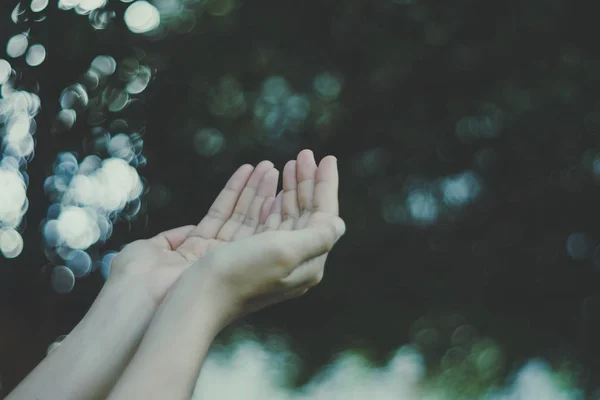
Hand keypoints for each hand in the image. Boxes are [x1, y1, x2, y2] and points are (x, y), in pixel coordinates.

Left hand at [108, 159, 279, 304]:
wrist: (138, 304)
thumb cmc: (134, 279)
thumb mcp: (150, 248)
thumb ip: (173, 236)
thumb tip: (190, 229)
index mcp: (194, 251)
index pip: (220, 217)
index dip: (235, 194)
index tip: (249, 172)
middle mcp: (216, 257)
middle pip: (241, 217)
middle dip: (256, 191)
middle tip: (271, 167)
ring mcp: (228, 260)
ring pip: (251, 221)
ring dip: (262, 193)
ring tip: (273, 168)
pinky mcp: (234, 263)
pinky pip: (248, 228)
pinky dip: (257, 205)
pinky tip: (263, 183)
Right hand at [190, 150, 343, 324]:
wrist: (190, 301)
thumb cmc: (240, 276)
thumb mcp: (287, 252)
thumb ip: (317, 236)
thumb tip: (338, 223)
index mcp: (301, 264)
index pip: (320, 219)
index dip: (325, 187)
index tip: (327, 158)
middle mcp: (278, 260)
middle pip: (296, 214)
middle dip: (301, 183)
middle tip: (302, 155)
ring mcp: (249, 255)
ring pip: (268, 213)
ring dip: (275, 187)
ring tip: (278, 164)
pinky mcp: (222, 249)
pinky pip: (237, 214)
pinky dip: (244, 193)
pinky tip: (248, 174)